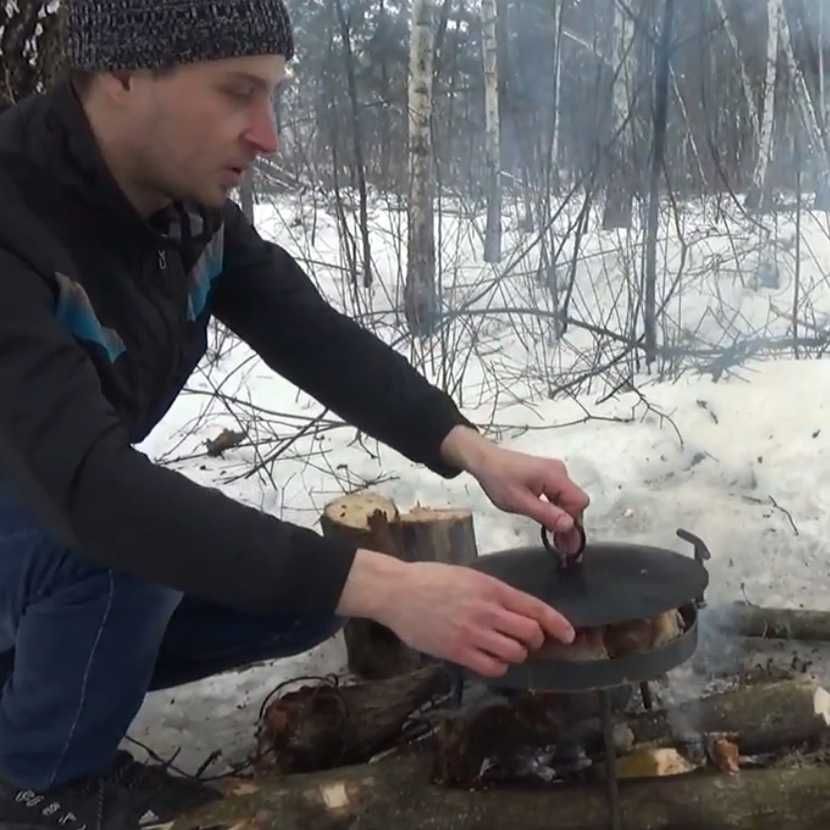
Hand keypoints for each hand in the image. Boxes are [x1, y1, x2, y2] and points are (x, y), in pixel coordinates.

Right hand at [337, 550, 575, 678]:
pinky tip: (487, 658)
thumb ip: (494, 593)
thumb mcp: (469, 577)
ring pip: (515, 653)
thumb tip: (519, 611)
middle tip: (524, 640)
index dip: (557, 623)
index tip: (569, 635)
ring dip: (515, 653)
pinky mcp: (458, 651)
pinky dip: (498, 666)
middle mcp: (487, 610)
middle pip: (530, 634)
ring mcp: (473, 632)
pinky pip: (493, 667)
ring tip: (503, 648)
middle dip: (534, 640)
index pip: (535, 608)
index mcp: (492, 587)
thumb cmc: (431, 579)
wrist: (397, 591)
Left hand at [441, 427, 589, 554]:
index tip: (565, 540)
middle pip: (574, 502)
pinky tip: (550, 526)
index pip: (579, 502)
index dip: (574, 522)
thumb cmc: (499, 479)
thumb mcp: (519, 502)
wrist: (484, 460)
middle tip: (563, 549)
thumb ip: (546, 514)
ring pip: (566, 501)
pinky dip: (555, 511)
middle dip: (570, 525)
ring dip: (562, 520)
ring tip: (558, 543)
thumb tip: (570, 525)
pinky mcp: (546, 477)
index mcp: (555, 476)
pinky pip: (557, 496)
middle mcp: (559, 472)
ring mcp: (553, 474)